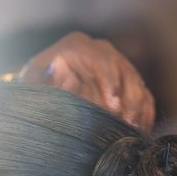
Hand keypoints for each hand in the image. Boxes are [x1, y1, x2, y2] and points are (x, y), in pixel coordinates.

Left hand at [14, 33, 156, 130]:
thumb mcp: (32, 83)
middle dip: (128, 96)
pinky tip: (141, 129)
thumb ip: (43, 77)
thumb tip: (58, 66)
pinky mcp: (126, 84)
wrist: (41, 96)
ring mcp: (115, 66)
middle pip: (123, 68)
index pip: (100, 57)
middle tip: (127, 120)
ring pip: (136, 81)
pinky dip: (144, 112)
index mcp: (76, 46)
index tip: (113, 103)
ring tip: (133, 128)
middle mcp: (99, 51)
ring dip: (137, 106)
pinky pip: (143, 95)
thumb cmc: (35, 89)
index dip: (109, 79)